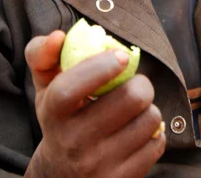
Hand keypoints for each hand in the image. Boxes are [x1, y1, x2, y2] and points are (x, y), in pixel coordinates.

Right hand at [24, 31, 165, 176]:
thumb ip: (44, 55)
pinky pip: (156, 145)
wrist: (60, 175)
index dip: (100, 68)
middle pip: (130, 99)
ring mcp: (98, 165)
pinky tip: (138, 131)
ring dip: (149, 108)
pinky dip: (154, 133)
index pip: (70, 88)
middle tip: (136, 83)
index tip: (122, 56)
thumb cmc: (59, 117)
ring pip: (149, 120)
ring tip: (136, 109)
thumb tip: (59, 36)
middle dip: (141, 83)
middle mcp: (73, 141)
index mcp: (53, 112)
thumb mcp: (46, 86)